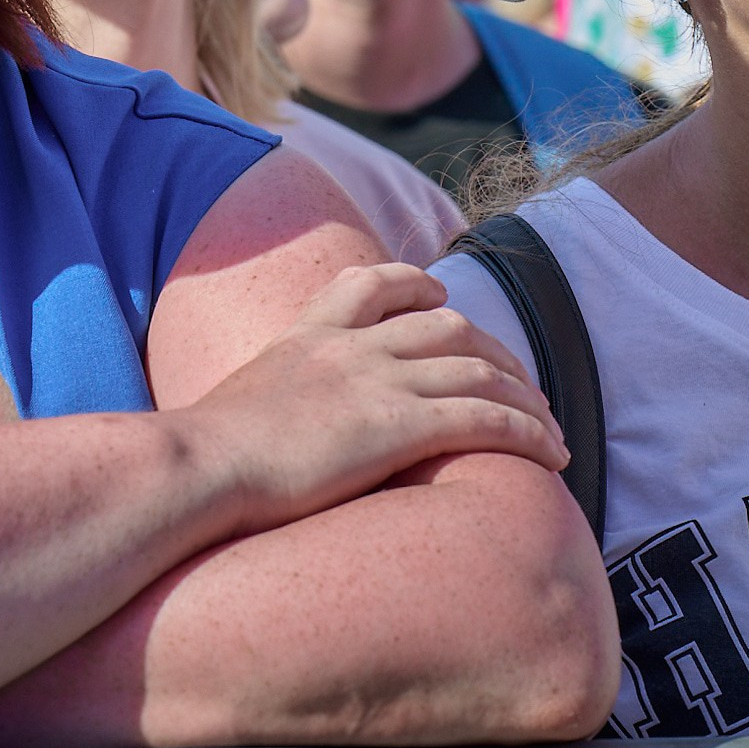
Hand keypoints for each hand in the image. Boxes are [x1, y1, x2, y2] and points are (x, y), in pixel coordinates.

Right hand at [172, 262, 566, 537]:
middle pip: (448, 325)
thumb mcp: (233, 407)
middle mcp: (350, 347)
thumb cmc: (200, 458)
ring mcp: (376, 382)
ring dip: (525, 396)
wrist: (196, 466)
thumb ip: (266, 404)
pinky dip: (527, 432)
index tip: (443, 298)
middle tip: (522, 381)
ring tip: (550, 425)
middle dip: (496, 350)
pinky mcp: (397, 427)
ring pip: (478, 369)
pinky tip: (552, 455)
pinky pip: (485, 420)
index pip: (372, 281)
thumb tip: (253, 435)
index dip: (418, 285)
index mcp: (307, 335)